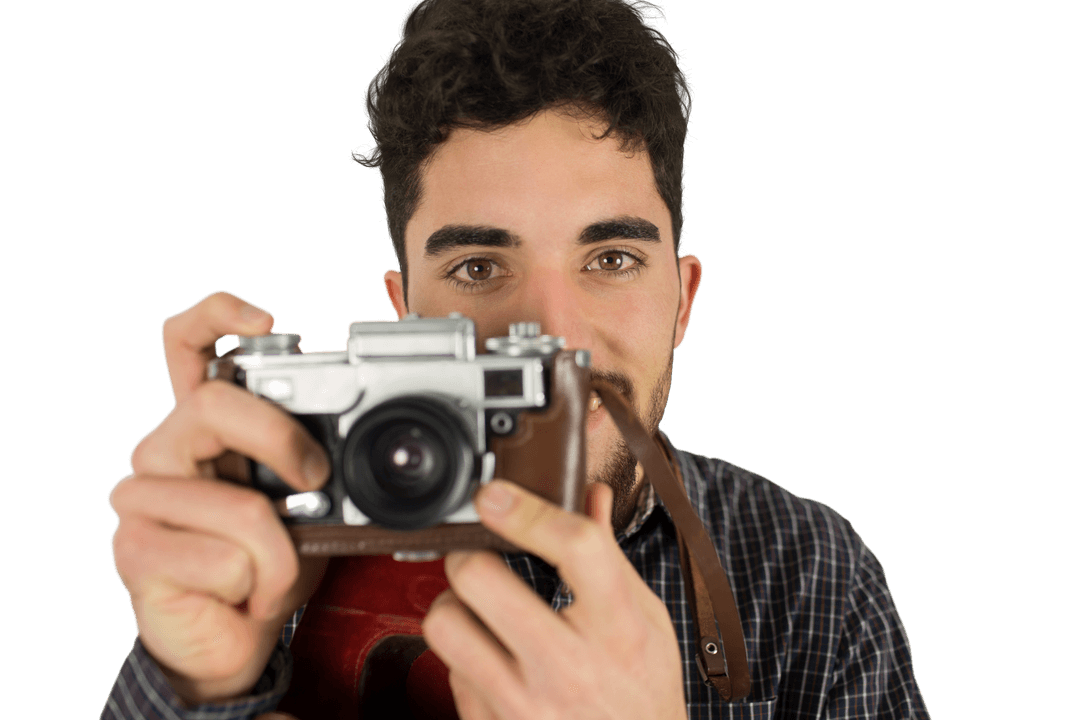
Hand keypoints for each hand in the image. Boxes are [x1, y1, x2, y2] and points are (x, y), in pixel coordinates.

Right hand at [108, 291, 330, 705]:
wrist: (234, 639)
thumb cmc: (270, 563)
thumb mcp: (308, 505)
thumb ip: (316, 464)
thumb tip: (351, 446)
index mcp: (205, 425)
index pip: (186, 345)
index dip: (218, 315)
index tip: (267, 320)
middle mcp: (166, 448)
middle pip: (213, 405)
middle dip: (282, 440)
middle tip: (315, 478)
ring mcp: (142, 496)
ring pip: (238, 505)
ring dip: (282, 553)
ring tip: (272, 573)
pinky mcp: (136, 548)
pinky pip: (226, 559)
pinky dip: (259, 584)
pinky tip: (238, 593)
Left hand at [422, 480, 687, 719]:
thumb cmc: (643, 692)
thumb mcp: (646, 621)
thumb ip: (609, 555)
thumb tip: (591, 496)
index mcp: (618, 628)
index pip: (574, 547)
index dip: (526, 510)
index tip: (495, 494)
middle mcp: (568, 667)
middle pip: (479, 577)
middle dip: (471, 554)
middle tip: (482, 556)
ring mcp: (525, 705)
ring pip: (445, 623)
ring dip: (455, 606)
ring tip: (479, 609)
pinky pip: (449, 673)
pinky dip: (464, 658)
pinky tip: (494, 659)